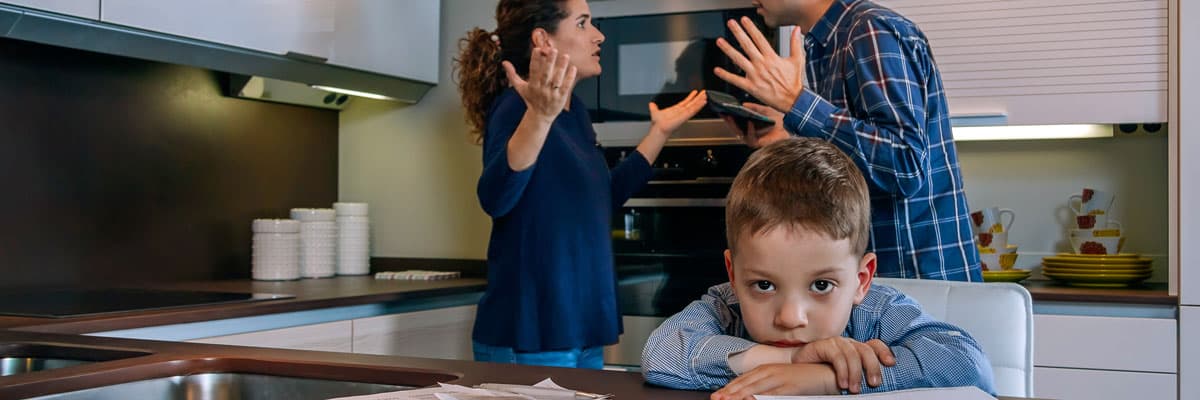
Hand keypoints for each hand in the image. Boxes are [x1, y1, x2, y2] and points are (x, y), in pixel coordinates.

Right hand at [502, 47, 577, 122]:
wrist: (540, 116)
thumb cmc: (530, 99)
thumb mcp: (520, 88)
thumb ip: (512, 74)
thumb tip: (504, 62)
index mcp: (532, 85)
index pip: (533, 71)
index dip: (535, 60)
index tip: (537, 49)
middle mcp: (542, 89)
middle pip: (546, 74)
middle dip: (549, 62)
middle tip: (554, 50)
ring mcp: (552, 94)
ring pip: (557, 79)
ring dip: (562, 67)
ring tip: (566, 56)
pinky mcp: (561, 97)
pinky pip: (566, 86)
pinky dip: (569, 77)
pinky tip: (573, 68)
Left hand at [649, 90, 708, 136]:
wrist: (659, 129)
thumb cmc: (658, 124)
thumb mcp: (655, 112)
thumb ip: (654, 107)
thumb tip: (651, 104)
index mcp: (676, 110)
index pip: (685, 102)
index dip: (690, 97)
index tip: (695, 92)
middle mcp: (681, 112)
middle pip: (692, 103)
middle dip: (698, 98)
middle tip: (704, 92)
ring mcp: (684, 114)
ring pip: (694, 106)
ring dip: (700, 101)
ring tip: (705, 95)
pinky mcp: (685, 116)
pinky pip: (693, 109)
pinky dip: (699, 105)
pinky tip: (703, 102)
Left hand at [710, 363, 838, 399]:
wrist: (825, 373)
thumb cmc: (802, 377)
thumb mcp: (779, 378)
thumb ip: (764, 384)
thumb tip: (748, 393)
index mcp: (765, 369)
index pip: (741, 380)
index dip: (728, 389)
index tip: (717, 396)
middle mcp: (769, 372)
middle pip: (744, 385)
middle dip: (728, 393)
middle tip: (716, 399)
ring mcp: (778, 379)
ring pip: (753, 390)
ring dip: (739, 396)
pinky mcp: (788, 387)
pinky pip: (770, 395)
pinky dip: (759, 398)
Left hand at [714, 17, 805, 112]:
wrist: (792, 100)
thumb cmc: (794, 82)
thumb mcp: (797, 59)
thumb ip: (795, 43)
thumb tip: (797, 30)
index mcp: (772, 57)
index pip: (759, 39)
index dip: (751, 28)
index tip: (744, 21)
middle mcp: (762, 64)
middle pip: (747, 45)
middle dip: (738, 33)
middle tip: (730, 24)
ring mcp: (755, 75)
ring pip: (738, 60)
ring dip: (728, 49)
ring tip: (720, 41)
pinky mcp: (751, 87)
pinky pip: (735, 80)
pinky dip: (725, 75)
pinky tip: (717, 70)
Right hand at [721, 102, 788, 147]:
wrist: (793, 127)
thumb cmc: (782, 120)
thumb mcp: (766, 110)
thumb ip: (755, 108)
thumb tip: (743, 104)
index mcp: (752, 125)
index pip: (738, 121)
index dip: (730, 116)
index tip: (724, 109)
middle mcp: (752, 133)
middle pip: (735, 128)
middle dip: (728, 120)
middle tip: (724, 113)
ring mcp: (754, 139)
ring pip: (740, 134)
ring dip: (735, 125)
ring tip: (731, 116)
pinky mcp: (758, 144)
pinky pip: (750, 138)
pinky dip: (749, 130)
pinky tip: (749, 122)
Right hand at [791, 338, 895, 392]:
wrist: (798, 370)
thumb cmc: (822, 375)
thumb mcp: (845, 375)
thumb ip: (857, 375)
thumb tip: (875, 385)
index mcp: (855, 349)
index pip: (874, 345)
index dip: (884, 352)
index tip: (891, 364)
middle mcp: (847, 343)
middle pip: (866, 350)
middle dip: (872, 367)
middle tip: (873, 384)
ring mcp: (835, 343)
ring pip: (852, 354)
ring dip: (855, 374)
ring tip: (854, 389)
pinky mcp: (823, 345)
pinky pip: (837, 356)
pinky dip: (842, 371)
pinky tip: (841, 384)